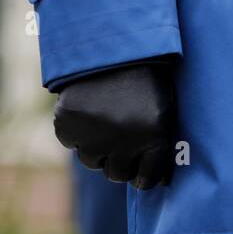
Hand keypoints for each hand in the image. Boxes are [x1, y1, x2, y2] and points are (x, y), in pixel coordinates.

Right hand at [54, 63, 175, 188]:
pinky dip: (78, 132)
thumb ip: (161, 146)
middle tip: (121, 144)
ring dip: (98, 148)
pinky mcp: (68, 125)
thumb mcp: (164, 111)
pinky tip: (89, 112)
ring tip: (106, 123)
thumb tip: (161, 182)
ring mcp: (93, 135)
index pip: (147, 179)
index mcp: (155, 137)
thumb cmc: (147, 83)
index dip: (144, 176)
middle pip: (117, 175)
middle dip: (119, 163)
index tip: (140, 172)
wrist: (114, 50)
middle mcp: (124, 142)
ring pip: (92, 161)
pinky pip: (71, 142)